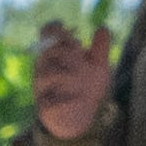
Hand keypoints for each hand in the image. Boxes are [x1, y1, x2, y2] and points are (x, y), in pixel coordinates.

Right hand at [31, 16, 116, 139]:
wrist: (80, 118)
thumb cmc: (87, 87)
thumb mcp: (97, 67)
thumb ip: (100, 48)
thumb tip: (103, 27)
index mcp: (55, 55)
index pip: (47, 34)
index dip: (56, 29)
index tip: (74, 34)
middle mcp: (44, 69)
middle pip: (47, 52)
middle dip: (65, 50)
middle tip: (80, 51)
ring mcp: (42, 89)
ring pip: (45, 76)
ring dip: (64, 74)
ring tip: (78, 78)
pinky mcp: (45, 108)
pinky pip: (49, 103)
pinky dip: (63, 100)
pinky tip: (78, 98)